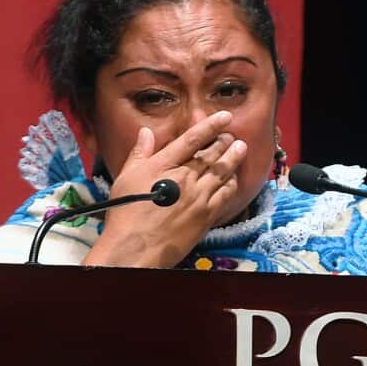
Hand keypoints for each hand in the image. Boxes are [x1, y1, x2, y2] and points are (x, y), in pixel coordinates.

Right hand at [83, 111, 246, 267]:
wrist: (135, 248)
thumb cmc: (126, 213)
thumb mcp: (126, 177)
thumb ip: (140, 153)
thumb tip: (146, 133)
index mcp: (164, 165)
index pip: (192, 139)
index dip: (211, 125)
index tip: (224, 117)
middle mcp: (185, 178)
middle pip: (211, 155)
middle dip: (224, 142)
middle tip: (231, 135)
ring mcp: (198, 198)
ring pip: (222, 172)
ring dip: (233, 159)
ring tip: (240, 148)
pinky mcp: (205, 216)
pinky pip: (225, 195)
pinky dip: (232, 184)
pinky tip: (233, 178)